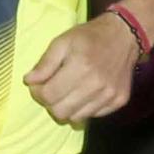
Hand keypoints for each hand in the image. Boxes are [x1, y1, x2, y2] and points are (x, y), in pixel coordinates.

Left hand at [24, 13, 140, 122]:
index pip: (49, 95)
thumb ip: (45, 63)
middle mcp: (96, 85)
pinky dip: (85, 108)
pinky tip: (85, 92)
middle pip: (61, 112)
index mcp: (80, 67)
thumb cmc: (89, 37)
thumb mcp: (62, 41)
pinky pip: (93, 115)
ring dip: (67, 107)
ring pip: (76, 118)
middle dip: (50, 103)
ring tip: (69, 91)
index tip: (37, 85)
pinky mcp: (119, 101)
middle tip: (52, 89)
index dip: (37, 92)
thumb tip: (29, 81)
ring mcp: (109, 95)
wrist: (124, 36)